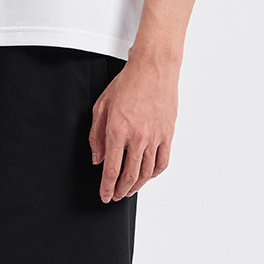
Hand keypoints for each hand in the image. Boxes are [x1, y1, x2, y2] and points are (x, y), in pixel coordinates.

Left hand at [89, 57, 178, 202]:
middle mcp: (137, 138)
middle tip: (115, 196)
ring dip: (136, 186)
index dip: (106, 188)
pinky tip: (147, 176)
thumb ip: (96, 136)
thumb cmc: (127, 83)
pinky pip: (162, 162)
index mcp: (118, 131)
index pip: (111, 171)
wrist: (154, 67)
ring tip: (129, 190)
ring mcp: (155, 137)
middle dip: (120, 191)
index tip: (104, 196)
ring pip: (146, 173)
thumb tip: (97, 160)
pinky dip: (154, 174)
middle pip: (129, 176)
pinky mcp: (168, 134)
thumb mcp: (101, 107)